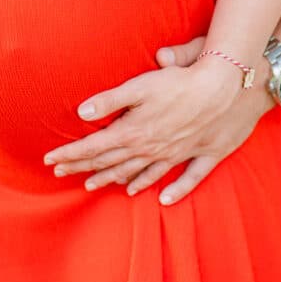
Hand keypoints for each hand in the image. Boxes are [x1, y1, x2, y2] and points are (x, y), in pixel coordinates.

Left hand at [43, 55, 243, 203]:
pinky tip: (162, 200)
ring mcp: (178, 154)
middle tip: (62, 174)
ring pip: (141, 172)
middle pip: (112, 162)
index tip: (49, 161)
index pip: (94, 147)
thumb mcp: (141, 85)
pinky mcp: (204, 155)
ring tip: (95, 186)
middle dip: (84, 167)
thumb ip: (110, 100)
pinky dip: (173, 190)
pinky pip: (186, 179)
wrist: (231, 87)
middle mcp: (153, 148)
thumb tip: (81, 111)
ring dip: (115, 179)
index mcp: (135, 131)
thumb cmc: (183, 81)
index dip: (71, 154)